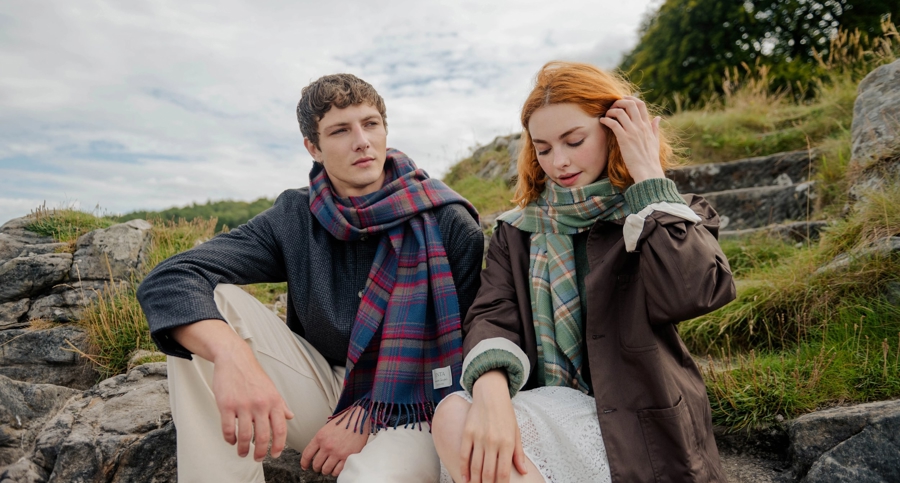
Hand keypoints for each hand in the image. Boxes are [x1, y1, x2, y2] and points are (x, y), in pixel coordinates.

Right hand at [173, 320, 294, 461]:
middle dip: (261, 453)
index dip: (279, 445)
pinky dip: (230, 439)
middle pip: (263, 436)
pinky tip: (231, 440)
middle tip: (258, 458)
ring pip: (245, 436)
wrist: (234, 358)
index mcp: (274, 401)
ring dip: (243, 449)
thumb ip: (280, 404)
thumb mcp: (271, 389)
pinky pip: (228, 429)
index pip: (280, 429)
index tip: (275, 454)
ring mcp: (243, 405)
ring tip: (242, 453)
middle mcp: (261, 404)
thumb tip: (290, 416)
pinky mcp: (226, 405)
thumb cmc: (253, 374)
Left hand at [300, 411, 369, 475]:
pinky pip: (337, 471)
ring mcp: (337, 452)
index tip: (305, 466)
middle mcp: (327, 446)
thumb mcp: (326, 428)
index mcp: (320, 437)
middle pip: (316, 464)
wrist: (358, 419)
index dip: (304, 463)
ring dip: (326, 470)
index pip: (307, 454)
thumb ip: (319, 440)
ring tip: (328, 468)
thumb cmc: (343, 422)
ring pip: (326, 469)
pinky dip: (335, 472)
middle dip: (316, 468)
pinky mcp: (347, 457)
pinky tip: (336, 468)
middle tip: (319, 467)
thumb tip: (314, 452)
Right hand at [460, 370, 527, 482]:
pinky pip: (464, 455)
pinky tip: (464, 478)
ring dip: (475, 481)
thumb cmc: (505, 414)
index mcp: (507, 443)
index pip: (503, 472)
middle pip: (488, 472)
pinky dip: (464, 469)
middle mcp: (493, 442)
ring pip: (476, 466)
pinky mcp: (467, 433)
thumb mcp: (516, 432)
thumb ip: (518, 453)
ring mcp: (479, 438)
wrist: (491, 395)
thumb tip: (523, 471)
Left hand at [600, 95, 665, 182]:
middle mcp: (640, 126)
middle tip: (612, 106)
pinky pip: (613, 124)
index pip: (641, 104)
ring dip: (611, 111)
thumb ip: (655, 128)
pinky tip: (603, 122)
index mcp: (647, 125)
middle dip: (619, 102)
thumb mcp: (655, 141)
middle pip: (630, 104)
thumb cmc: (650, 158)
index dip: (630, 99)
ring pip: (620, 112)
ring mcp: (632, 132)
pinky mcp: (624, 139)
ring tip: (606, 115)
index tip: (622, 100)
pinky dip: (606, 120)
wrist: (648, 171)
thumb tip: (658, 117)